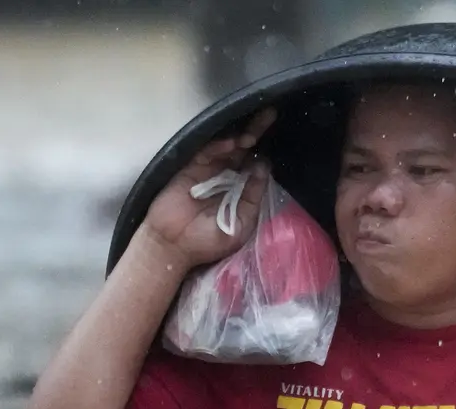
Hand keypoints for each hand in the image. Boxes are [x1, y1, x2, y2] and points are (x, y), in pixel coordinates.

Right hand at [141, 107, 277, 269]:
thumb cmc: (208, 241)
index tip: (280, 134)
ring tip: (251, 135)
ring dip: (240, 138)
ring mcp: (207, 170)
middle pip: (244, 147)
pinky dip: (218, 146)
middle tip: (270, 113)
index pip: (255, 163)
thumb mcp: (241, 223)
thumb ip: (253, 196)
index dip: (265, 150)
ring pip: (227, 147)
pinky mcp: (189, 168)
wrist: (175, 247)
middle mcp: (225, 174)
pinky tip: (231, 144)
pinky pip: (206, 153)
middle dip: (257, 130)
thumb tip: (263, 166)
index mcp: (240, 187)